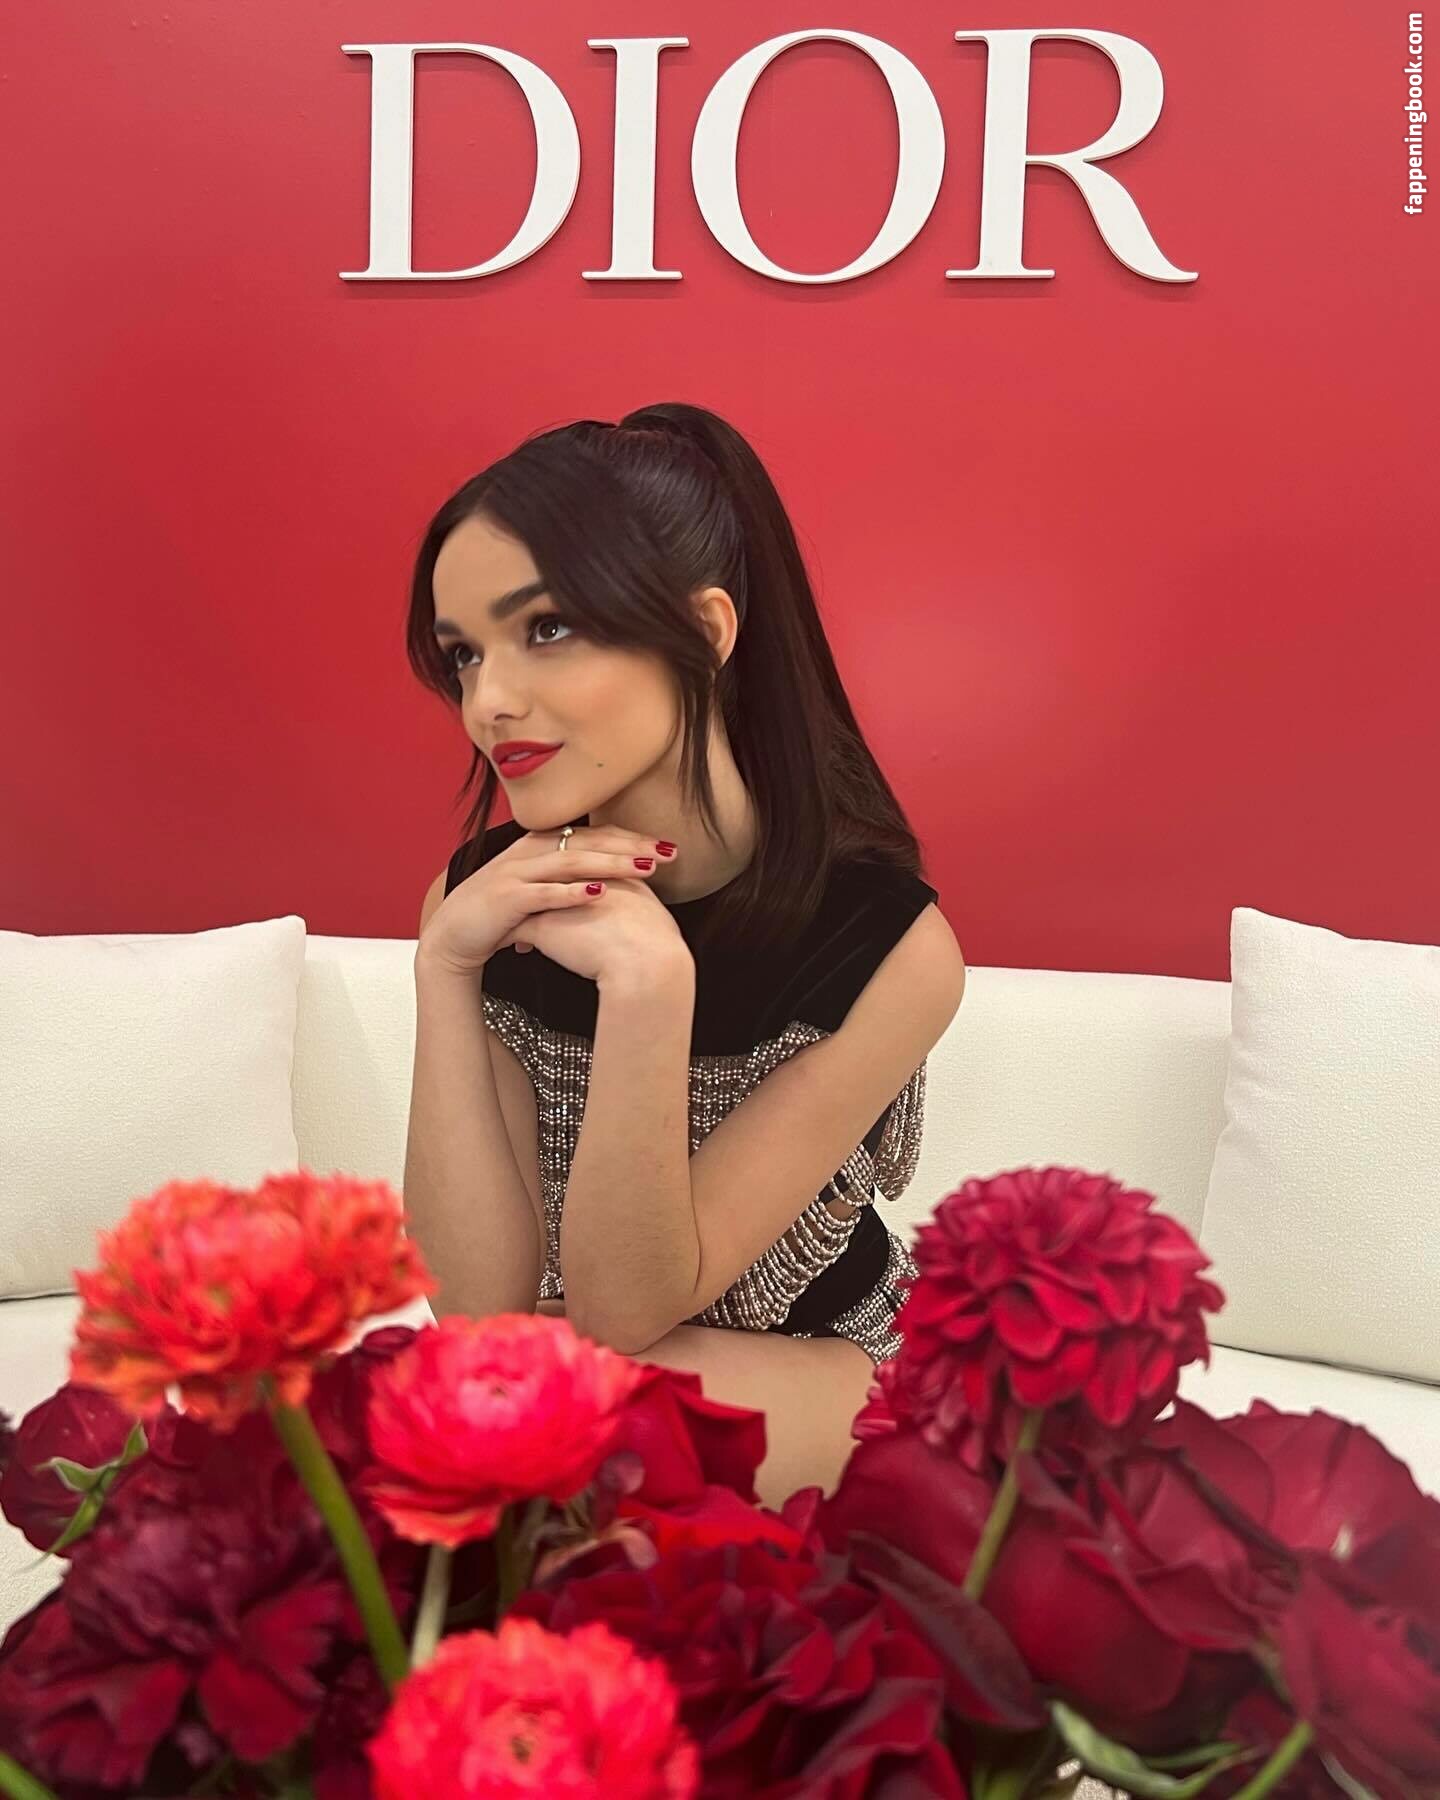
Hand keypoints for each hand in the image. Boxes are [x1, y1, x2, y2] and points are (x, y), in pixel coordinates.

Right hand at [418, 823, 680, 975]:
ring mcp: (516, 873)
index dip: (630, 838)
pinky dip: (572, 893)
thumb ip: (567, 879)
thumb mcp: (538, 890)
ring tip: (644, 868)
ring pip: (571, 862)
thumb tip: (610, 881)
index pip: (593, 835)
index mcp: (540, 845)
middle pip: (588, 842)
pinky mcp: (506, 898)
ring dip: (610, 864)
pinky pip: (544, 893)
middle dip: (630, 846)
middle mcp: (529, 852)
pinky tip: (599, 894)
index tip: (666, 847)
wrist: (452, 937)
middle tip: (668, 853)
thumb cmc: (501, 914)